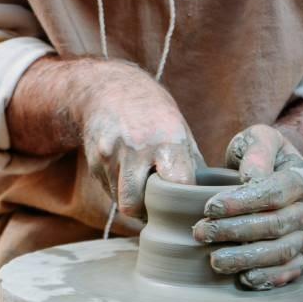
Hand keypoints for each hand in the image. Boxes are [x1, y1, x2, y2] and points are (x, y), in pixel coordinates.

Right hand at [7, 57, 202, 218]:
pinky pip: (109, 191)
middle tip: (156, 207)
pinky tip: (124, 171)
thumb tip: (208, 197)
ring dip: (132, 202)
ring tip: (142, 186)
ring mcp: (110, 156)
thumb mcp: (179, 130)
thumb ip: (192, 164)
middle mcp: (135, 149)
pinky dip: (119, 190)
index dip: (180, 199)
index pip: (177, 185)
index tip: (181, 201)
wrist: (108, 90)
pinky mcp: (94, 162)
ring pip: (121, 201)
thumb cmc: (153, 114)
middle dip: (146, 211)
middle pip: (135, 204)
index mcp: (166, 141)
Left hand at [192, 124, 302, 289]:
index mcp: (301, 178)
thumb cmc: (258, 155)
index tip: (210, 207)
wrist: (274, 171)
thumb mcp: (258, 139)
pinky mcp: (300, 254)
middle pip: (275, 224)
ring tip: (215, 260)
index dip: (242, 202)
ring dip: (247, 258)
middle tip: (200, 233)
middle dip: (235, 231)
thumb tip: (251, 177)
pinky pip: (290, 271)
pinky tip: (244, 279)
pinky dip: (269, 277)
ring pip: (282, 251)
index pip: (274, 193)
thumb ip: (256, 150)